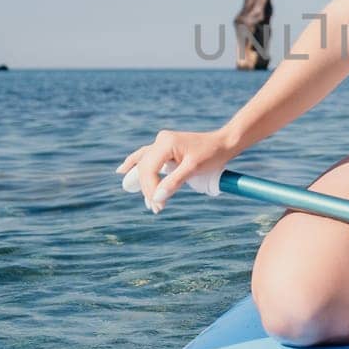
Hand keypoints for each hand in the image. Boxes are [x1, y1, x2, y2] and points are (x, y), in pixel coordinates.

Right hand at [115, 128, 236, 213]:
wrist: (224, 143)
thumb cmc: (212, 154)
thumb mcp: (194, 169)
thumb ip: (174, 182)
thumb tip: (156, 198)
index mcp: (166, 143)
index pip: (149, 169)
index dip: (151, 189)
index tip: (158, 205)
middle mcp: (161, 140)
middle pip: (145, 168)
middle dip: (148, 189)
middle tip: (156, 208)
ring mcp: (162, 142)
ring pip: (144, 163)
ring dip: (143, 182)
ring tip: (141, 197)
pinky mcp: (166, 147)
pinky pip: (147, 157)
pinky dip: (137, 164)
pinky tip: (123, 170)